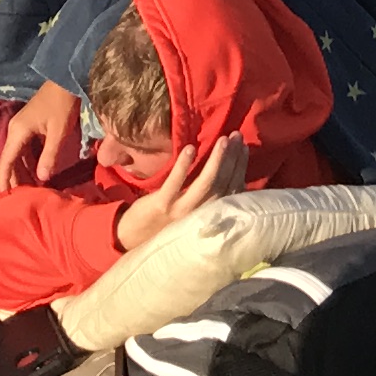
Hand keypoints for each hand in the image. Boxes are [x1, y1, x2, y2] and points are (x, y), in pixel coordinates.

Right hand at [0, 78, 84, 190]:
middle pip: (10, 160)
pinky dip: (29, 162)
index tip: (4, 198)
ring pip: (18, 155)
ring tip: (30, 190)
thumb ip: (49, 155)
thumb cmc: (63, 104)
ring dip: (23, 172)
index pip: (6, 161)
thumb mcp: (58, 132)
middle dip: (15, 179)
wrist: (66, 80)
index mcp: (18, 131)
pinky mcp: (30, 126)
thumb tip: (41, 178)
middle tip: (22, 199)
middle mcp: (15, 130)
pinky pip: (25, 149)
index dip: (4, 180)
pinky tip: (37, 173)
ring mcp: (22, 128)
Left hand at [112, 134, 247, 248]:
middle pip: (222, 184)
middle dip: (233, 159)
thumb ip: (207, 199)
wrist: (132, 239)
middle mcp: (199, 216)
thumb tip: (226, 174)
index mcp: (208, 217)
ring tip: (224, 140)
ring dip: (216, 160)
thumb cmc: (165, 224)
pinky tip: (190, 149)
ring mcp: (181, 211)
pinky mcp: (162, 205)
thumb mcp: (191, 214)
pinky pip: (175, 183)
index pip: (232, 191)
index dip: (239, 168)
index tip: (243, 147)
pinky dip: (183, 166)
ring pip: (205, 184)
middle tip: (237, 136)